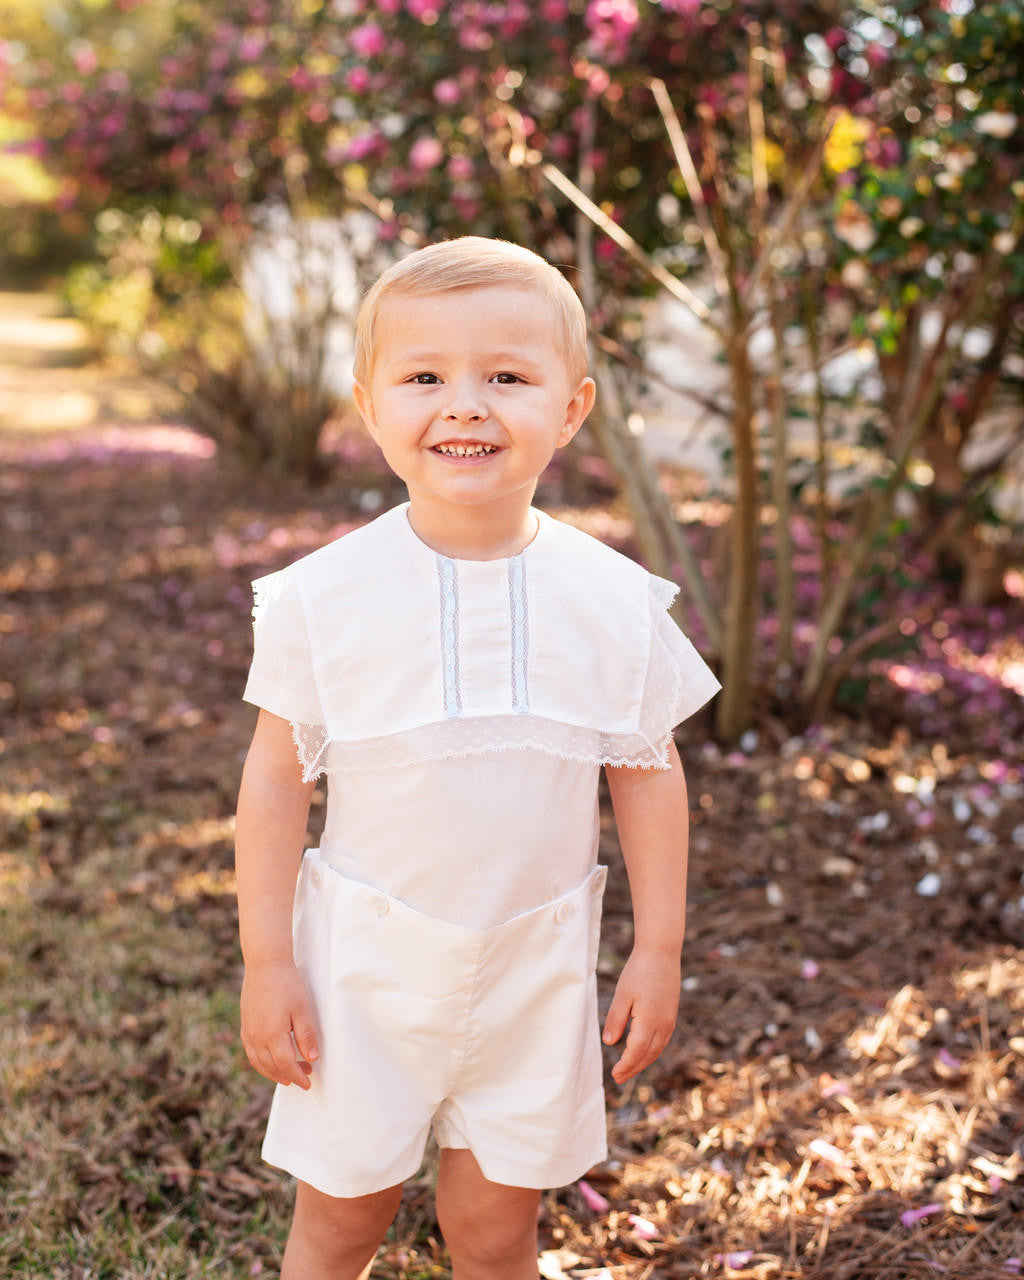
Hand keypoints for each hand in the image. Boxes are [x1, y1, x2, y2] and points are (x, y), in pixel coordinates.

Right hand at [240, 961, 318, 1088]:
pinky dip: (261, 1062)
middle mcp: (256, 1038)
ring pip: (259, 1062)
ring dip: (273, 1072)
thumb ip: (306, 1036)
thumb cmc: (287, 984)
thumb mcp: (302, 1009)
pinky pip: (251, 1052)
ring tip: (288, 1074)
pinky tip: (270, 1059)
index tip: (308, 1084)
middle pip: (271, 1067)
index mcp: (272, 1036)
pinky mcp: (245, 1025)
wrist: (265, 964)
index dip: (298, 1077)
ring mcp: (248, 1032)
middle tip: (304, 1076)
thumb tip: (312, 1059)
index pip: (286, 1065)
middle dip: (288, 1076)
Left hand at [602, 947, 680, 1084]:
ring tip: (630, 1068)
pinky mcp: (672, 1013)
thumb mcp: (622, 995)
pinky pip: (662, 1040)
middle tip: (619, 1078)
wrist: (662, 951)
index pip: (636, 1053)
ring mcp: (670, 1020)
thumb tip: (609, 1043)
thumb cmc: (639, 970)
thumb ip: (616, 1020)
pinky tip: (644, 1050)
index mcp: (649, 1022)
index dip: (625, 1066)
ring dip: (643, 1061)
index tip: (614, 1075)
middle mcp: (663, 1025)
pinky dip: (652, 1050)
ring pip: (657, 1049)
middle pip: (648, 1055)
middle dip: (633, 1068)